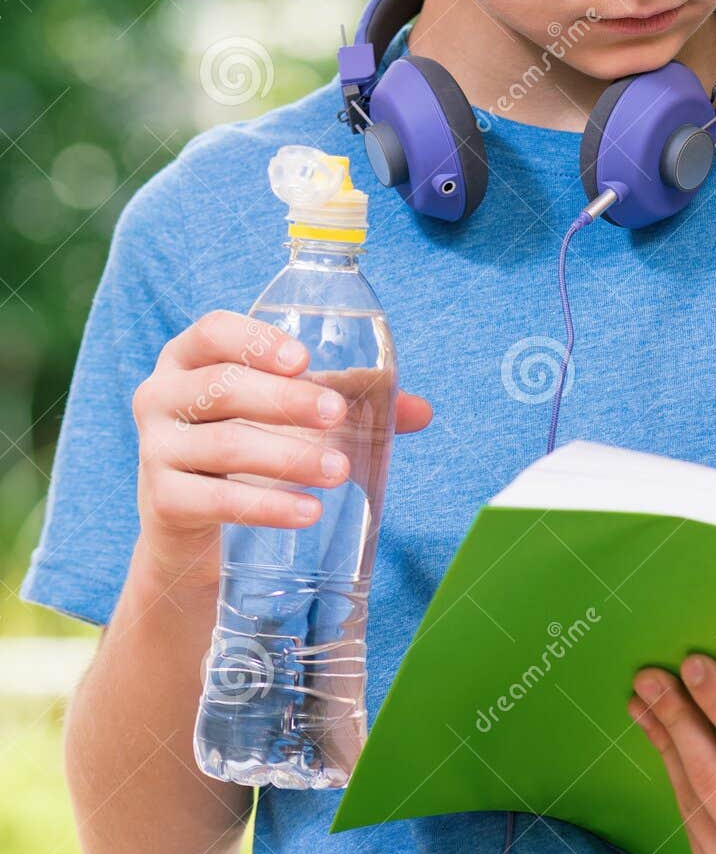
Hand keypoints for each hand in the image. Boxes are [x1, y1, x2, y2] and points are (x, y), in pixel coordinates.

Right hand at [133, 309, 431, 588]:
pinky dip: (267, 506)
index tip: (305, 359)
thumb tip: (420, 410)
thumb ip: (348, 402)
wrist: (188, 522)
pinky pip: (217, 500)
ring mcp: (156, 449)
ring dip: (289, 456)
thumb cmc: (245, 444)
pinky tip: (308, 511)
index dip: (257, 340)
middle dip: (287, 400)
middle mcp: (161, 395)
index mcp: (189, 358)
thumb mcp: (288, 415)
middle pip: (223, 385)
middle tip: (339, 415)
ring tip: (339, 470)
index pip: (214, 331)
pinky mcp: (161, 501)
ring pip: (225, 444)